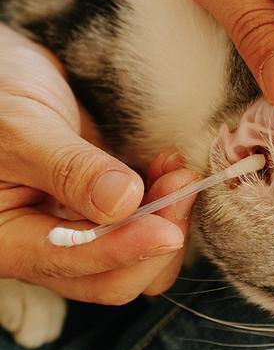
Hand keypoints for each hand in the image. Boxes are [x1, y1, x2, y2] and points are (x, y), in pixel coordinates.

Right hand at [0, 25, 195, 301]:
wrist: (9, 73)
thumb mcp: (24, 128)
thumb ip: (70, 169)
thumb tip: (123, 204)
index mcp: (11, 239)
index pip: (74, 265)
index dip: (125, 250)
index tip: (168, 229)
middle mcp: (47, 241)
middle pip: (113, 275)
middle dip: (155, 235)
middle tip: (180, 188)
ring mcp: (79, 221)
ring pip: (136, 251)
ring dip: (167, 218)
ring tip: (178, 173)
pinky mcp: (102, 201)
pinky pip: (143, 218)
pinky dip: (164, 199)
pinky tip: (169, 166)